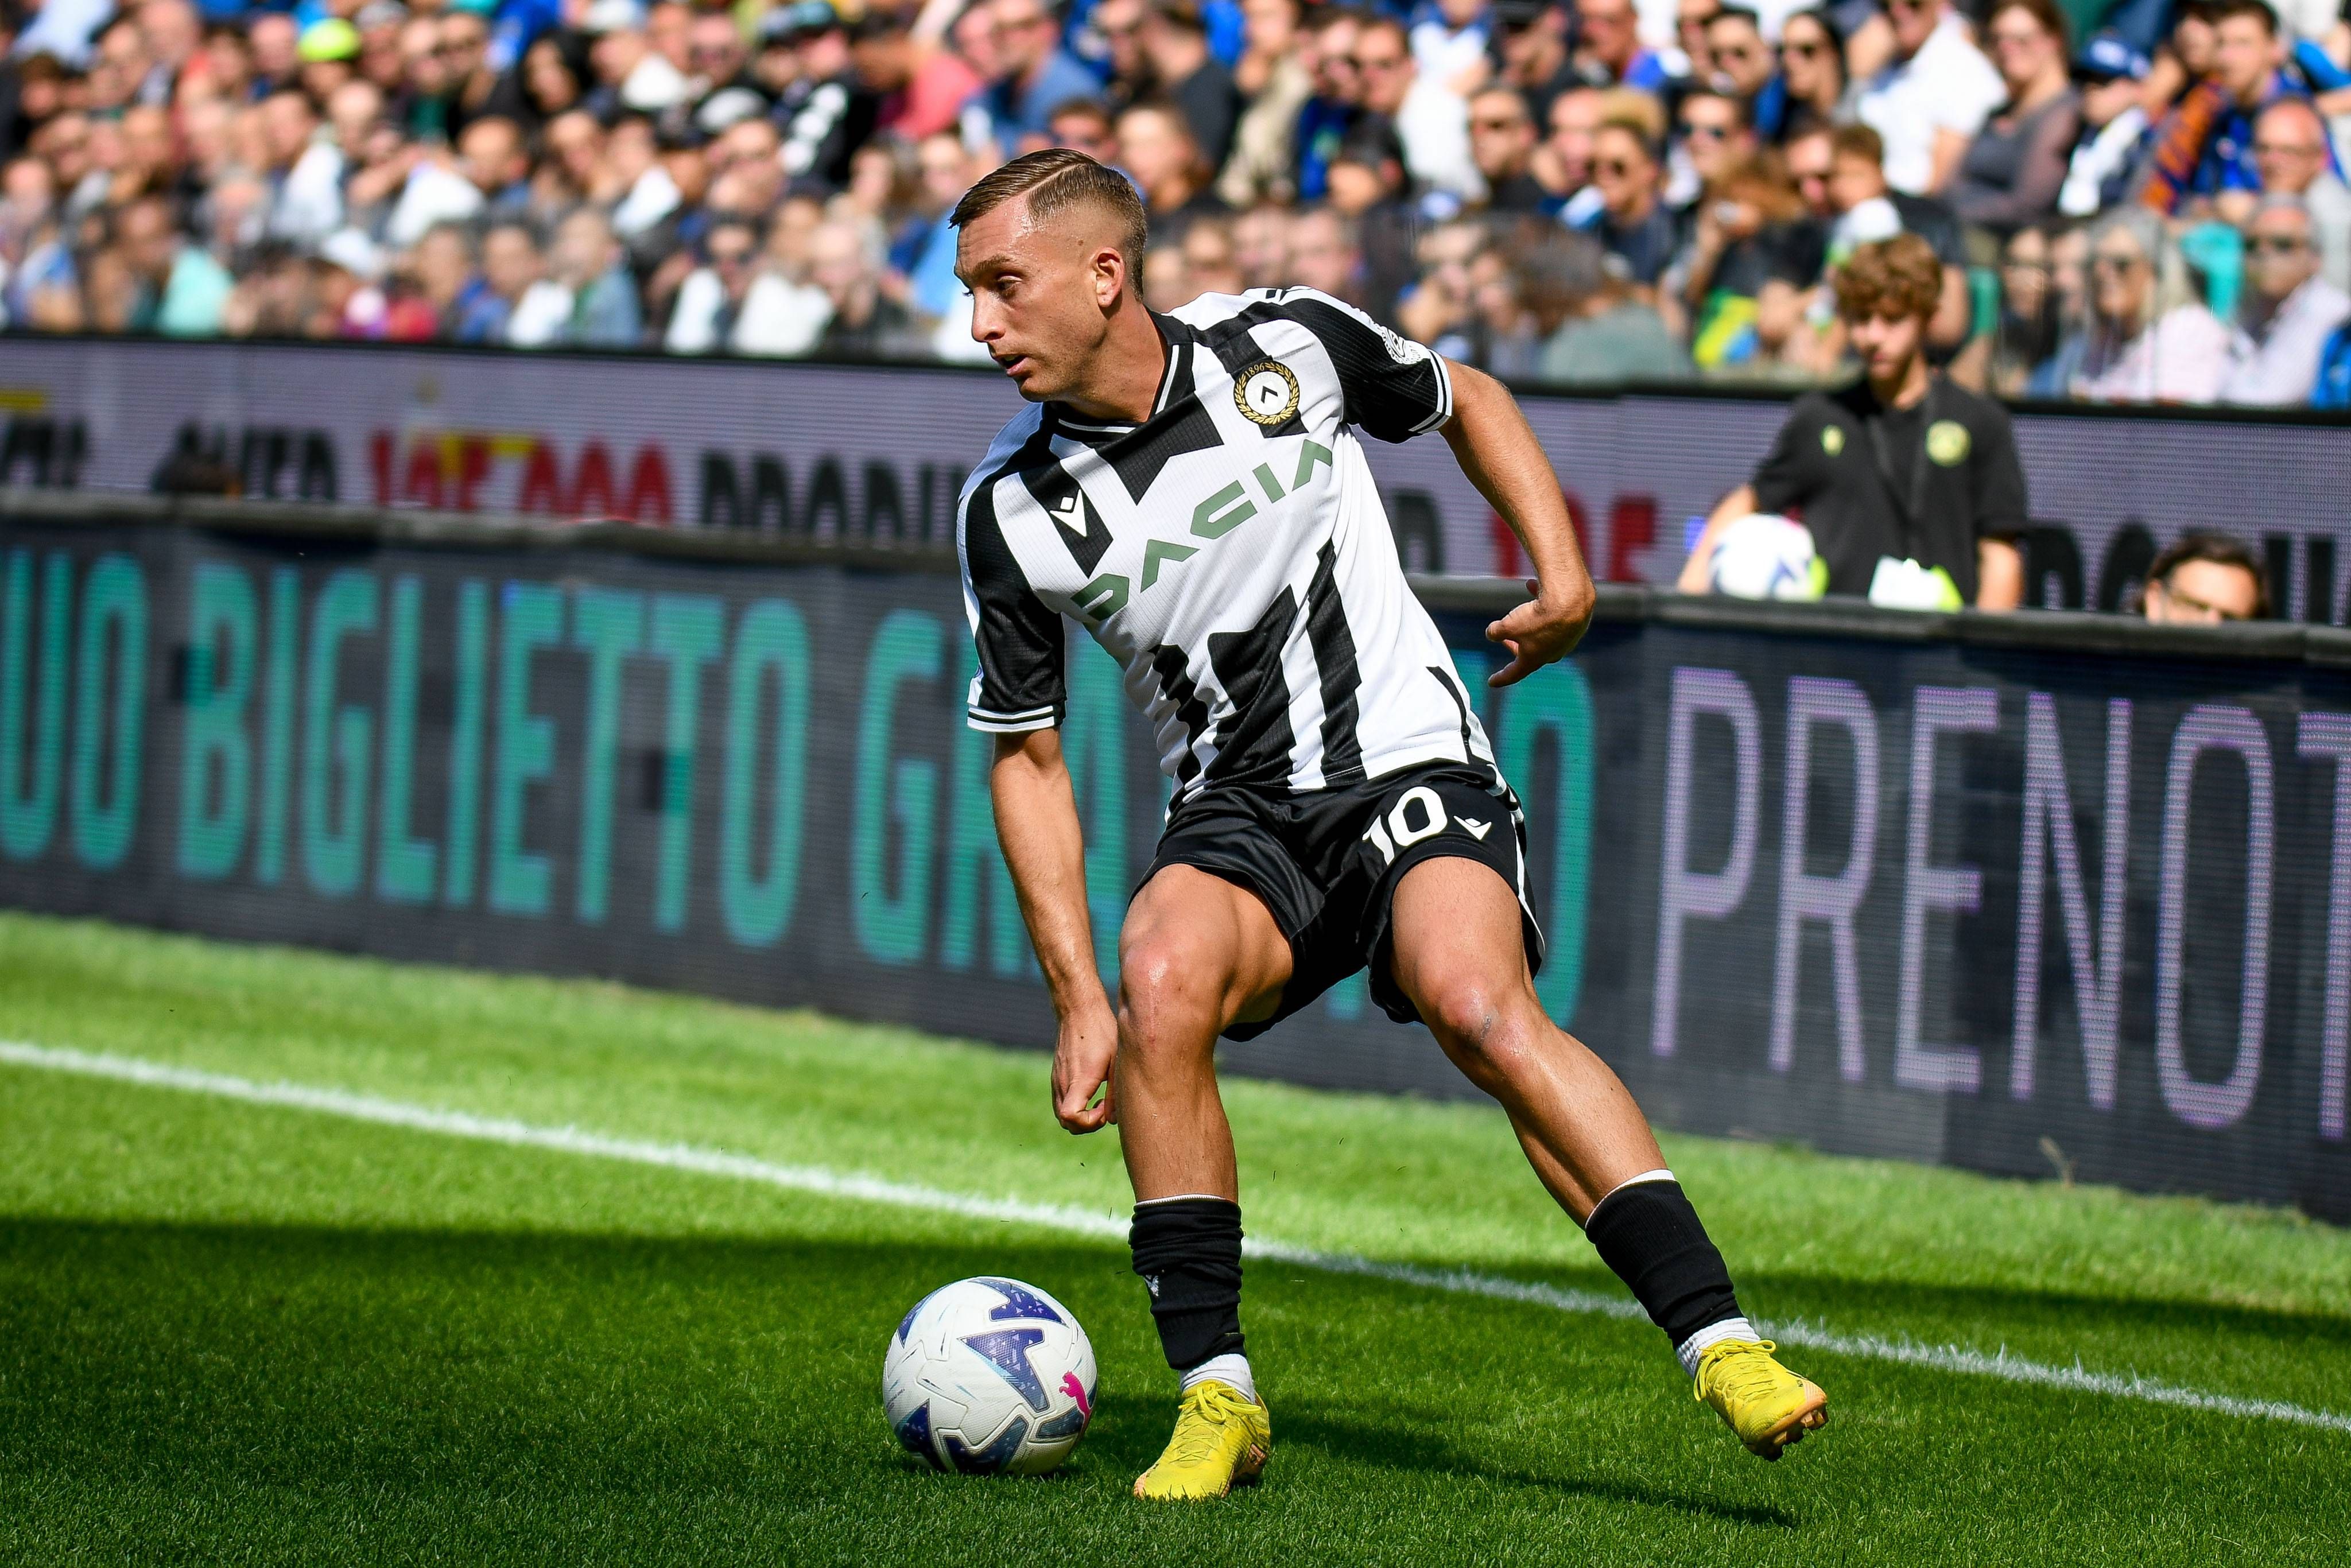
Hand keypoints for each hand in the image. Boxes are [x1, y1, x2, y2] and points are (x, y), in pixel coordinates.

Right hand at [1051, 1002, 1118, 1132]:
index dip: (1090, 1123)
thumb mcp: (1116, 1060)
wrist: (1078, 1010)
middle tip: (1105, 1108)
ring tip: (1101, 1101)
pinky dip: (1076, 1106)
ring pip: (1062, 1115)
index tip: (1105, 1108)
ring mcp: (1057, 1080)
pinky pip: (1062, 1101)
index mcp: (1078, 1081)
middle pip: (1066, 1123)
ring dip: (1081, 1116)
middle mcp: (1063, 1084)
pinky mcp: (1057, 1075)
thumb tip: (1113, 1119)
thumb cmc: (1102, 1031)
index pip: (1070, 1118)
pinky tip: (1092, 1090)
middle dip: (1088, 1124)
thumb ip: (1114, 1092)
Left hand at [1486, 577, 1593, 686]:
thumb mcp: (1508, 626)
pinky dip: (1541, 604)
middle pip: (1531, 653)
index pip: (1514, 672)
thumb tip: (1491, 633)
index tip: (1491, 682)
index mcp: (1535, 659)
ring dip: (1529, 624)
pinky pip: (1555, 614)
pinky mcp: (1576, 621)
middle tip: (1505, 640)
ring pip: (1544, 632)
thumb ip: (1496, 632)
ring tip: (1519, 611)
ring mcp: (1567, 638)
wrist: (1571, 600)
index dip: (1501, 677)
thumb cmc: (1538, 618)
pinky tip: (1531, 587)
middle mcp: (1553, 652)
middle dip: (1516, 647)